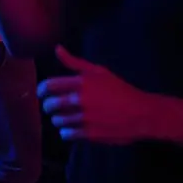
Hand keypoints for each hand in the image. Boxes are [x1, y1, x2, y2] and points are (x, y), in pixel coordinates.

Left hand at [39, 46, 158, 144]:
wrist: (142, 114)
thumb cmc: (120, 90)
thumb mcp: (99, 71)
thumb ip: (75, 62)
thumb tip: (57, 48)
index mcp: (82, 83)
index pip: (50, 85)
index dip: (41, 90)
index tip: (40, 93)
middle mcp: (81, 100)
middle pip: (51, 104)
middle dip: (47, 106)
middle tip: (50, 107)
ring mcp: (85, 118)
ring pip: (58, 120)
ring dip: (56, 119)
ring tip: (60, 118)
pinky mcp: (90, 134)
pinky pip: (67, 134)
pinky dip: (65, 132)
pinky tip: (69, 129)